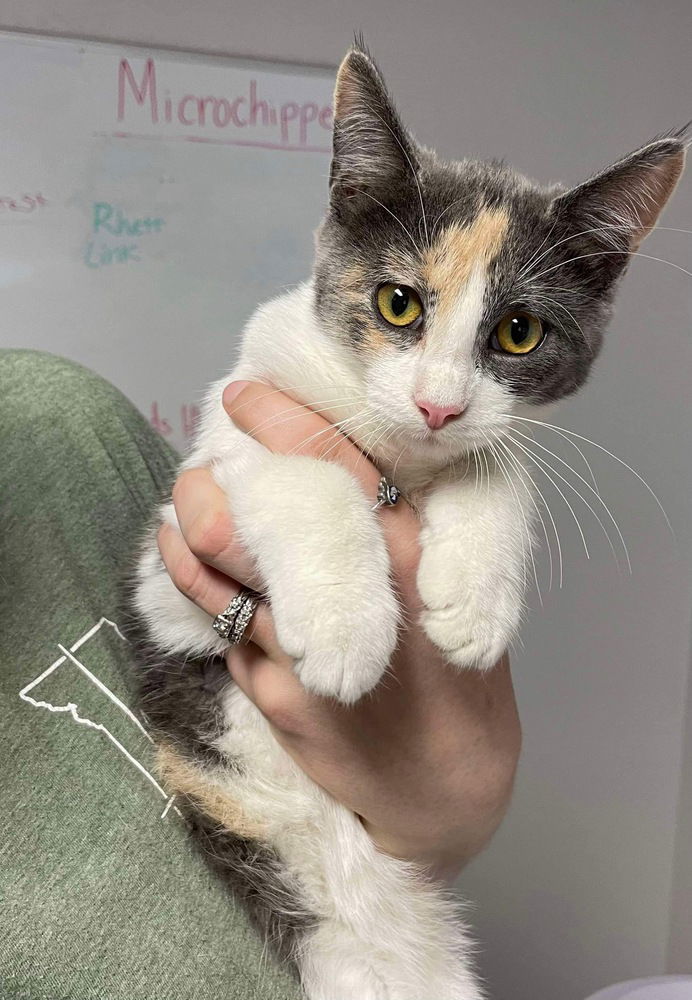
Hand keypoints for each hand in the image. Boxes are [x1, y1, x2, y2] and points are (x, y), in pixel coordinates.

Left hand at [158, 382, 520, 880]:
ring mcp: (307, 655)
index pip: (334, 468)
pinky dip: (206, 594)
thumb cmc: (465, 682)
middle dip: (206, 487)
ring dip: (186, 536)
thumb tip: (343, 479)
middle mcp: (353, 600)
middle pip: (248, 525)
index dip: (280, 422)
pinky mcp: (279, 700)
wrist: (450, 788)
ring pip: (217, 577)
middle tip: (197, 469)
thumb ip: (409, 537)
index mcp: (410, 559)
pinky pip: (227, 631)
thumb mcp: (461, 593)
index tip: (244, 396)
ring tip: (179, 513)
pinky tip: (198, 576)